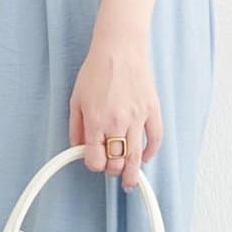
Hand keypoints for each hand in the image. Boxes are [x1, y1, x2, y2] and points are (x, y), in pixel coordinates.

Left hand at [68, 29, 162, 191]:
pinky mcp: (152, 110)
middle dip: (113, 171)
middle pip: (117, 162)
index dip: (93, 165)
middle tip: (112, 171)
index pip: (95, 159)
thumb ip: (76, 127)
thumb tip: (78, 147)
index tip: (94, 162)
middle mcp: (117, 122)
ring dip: (133, 174)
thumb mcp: (76, 99)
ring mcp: (137, 118)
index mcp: (96, 121)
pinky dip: (151, 153)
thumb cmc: (96, 70)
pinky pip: (155, 139)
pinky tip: (145, 158)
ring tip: (130, 183)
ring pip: (136, 157)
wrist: (119, 48)